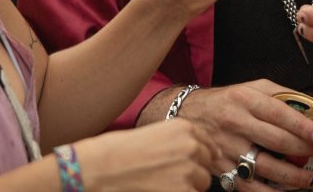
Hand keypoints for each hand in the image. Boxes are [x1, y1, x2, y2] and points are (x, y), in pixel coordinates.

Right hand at [77, 118, 216, 191]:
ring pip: (202, 183)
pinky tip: (161, 189)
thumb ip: (179, 142)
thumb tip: (199, 156)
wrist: (103, 167)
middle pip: (207, 164)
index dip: (203, 155)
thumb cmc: (121, 151)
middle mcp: (191, 146)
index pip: (208, 143)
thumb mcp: (155, 134)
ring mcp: (189, 170)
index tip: (199, 163)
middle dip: (195, 171)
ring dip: (190, 186)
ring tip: (165, 185)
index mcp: (184, 128)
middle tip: (173, 177)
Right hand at [173, 79, 312, 189]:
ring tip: (311, 178)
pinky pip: (248, 186)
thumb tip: (311, 107)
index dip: (302, 125)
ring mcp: (227, 147)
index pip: (278, 113)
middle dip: (303, 150)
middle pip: (275, 140)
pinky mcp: (221, 168)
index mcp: (245, 99)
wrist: (187, 113)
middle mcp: (236, 122)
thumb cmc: (227, 100)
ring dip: (292, 176)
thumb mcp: (250, 87)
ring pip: (264, 167)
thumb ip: (279, 94)